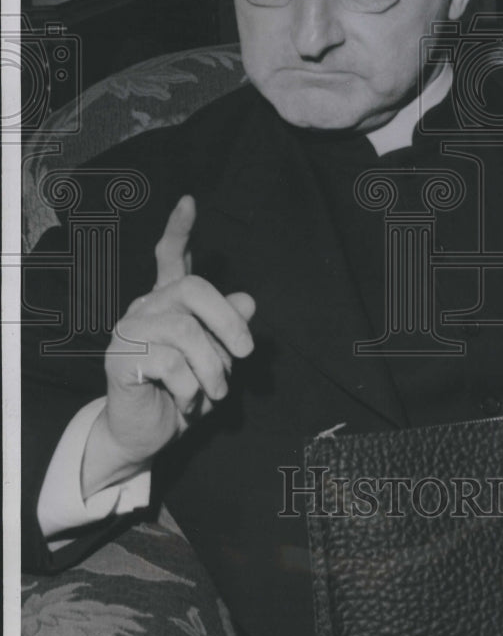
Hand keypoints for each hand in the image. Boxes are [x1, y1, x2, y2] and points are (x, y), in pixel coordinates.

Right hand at [83, 195, 254, 495]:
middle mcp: (145, 308)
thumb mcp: (215, 361)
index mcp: (168, 303)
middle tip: (246, 355)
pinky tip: (187, 403)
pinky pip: (171, 364)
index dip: (180, 230)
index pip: (171, 258)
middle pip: (192, 289)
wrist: (148, 434)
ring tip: (216, 394)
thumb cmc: (183, 392)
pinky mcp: (119, 358)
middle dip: (227, 321)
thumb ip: (227, 330)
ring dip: (212, 370)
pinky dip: (191, 390)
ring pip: (186, 333)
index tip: (190, 201)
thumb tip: (249, 300)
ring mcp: (129, 331)